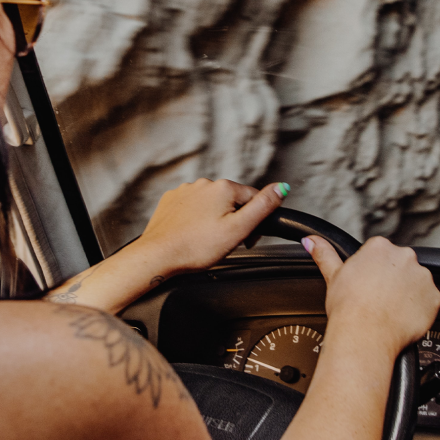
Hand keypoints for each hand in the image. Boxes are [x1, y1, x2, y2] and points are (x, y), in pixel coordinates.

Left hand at [135, 179, 288, 274]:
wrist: (158, 255)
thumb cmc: (195, 247)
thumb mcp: (238, 229)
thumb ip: (263, 206)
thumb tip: (281, 187)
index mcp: (223, 188)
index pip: (253, 198)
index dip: (254, 221)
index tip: (247, 238)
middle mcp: (203, 184)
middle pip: (231, 201)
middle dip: (233, 220)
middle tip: (226, 242)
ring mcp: (185, 191)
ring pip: (210, 204)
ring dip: (213, 219)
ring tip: (206, 241)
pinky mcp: (171, 201)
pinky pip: (191, 208)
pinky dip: (195, 220)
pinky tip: (192, 235)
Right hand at [304, 236, 439, 355]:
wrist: (365, 335)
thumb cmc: (349, 308)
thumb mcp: (333, 276)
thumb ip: (324, 254)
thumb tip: (311, 241)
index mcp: (380, 248)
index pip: (381, 254)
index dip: (373, 273)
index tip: (368, 286)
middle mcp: (404, 257)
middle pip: (400, 267)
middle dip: (392, 281)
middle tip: (378, 299)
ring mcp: (422, 277)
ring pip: (416, 284)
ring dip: (407, 294)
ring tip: (390, 311)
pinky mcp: (434, 297)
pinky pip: (429, 302)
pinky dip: (420, 310)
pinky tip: (402, 318)